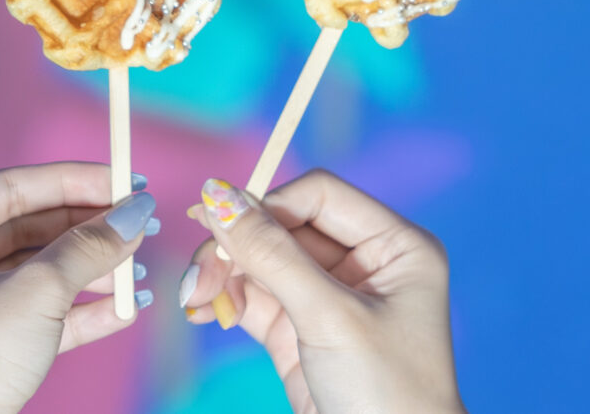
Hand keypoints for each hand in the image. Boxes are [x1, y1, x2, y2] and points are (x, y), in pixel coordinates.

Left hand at [0, 163, 156, 412]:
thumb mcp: (34, 294)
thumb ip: (88, 247)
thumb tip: (137, 214)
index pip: (13, 188)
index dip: (76, 181)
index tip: (128, 180)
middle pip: (29, 226)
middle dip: (90, 229)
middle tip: (142, 222)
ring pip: (36, 269)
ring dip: (92, 269)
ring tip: (139, 268)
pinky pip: (35, 310)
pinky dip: (80, 308)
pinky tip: (126, 307)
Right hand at [179, 170, 463, 413]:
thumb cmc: (387, 396)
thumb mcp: (329, 317)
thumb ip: (272, 254)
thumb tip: (218, 195)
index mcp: (395, 247)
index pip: (319, 195)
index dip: (269, 205)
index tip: (223, 226)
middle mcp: (364, 264)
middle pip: (282, 226)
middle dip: (237, 246)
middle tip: (199, 273)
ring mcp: (328, 297)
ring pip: (260, 260)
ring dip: (222, 274)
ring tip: (194, 299)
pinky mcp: (299, 329)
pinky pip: (252, 296)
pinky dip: (224, 300)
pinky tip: (201, 312)